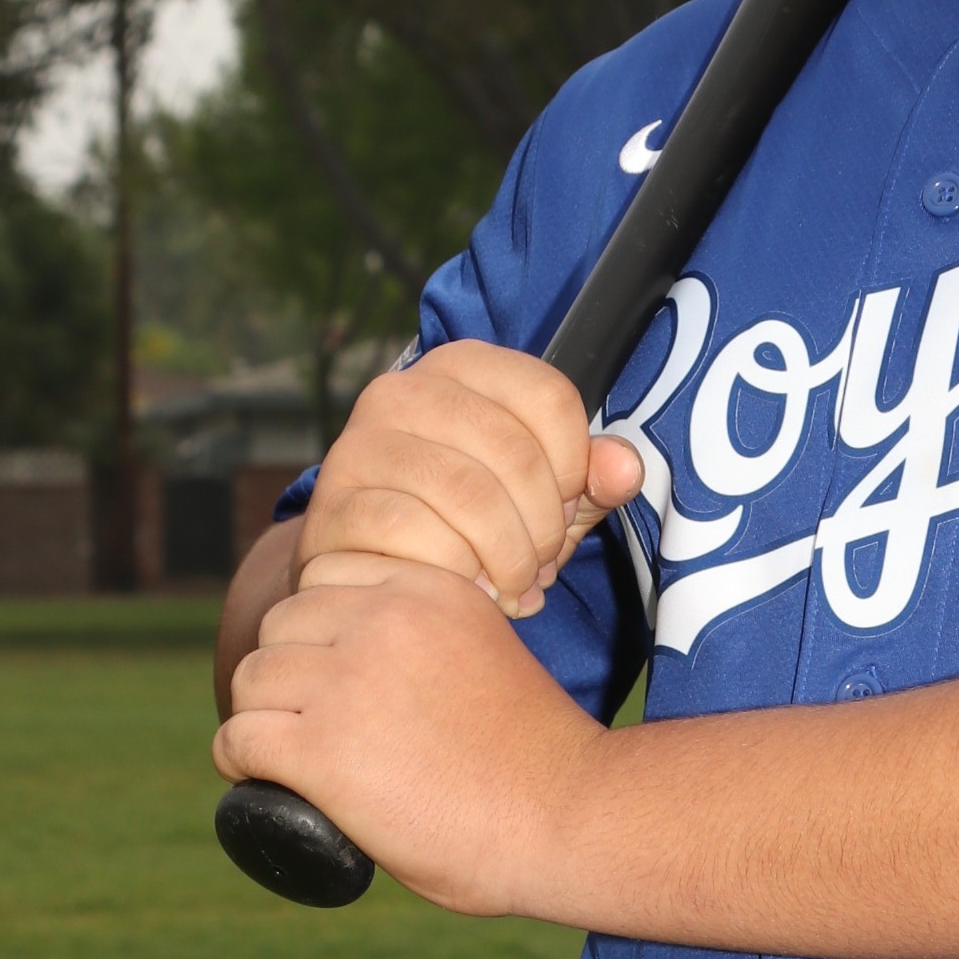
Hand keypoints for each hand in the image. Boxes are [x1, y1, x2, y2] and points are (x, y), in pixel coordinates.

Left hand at [212, 556, 611, 917]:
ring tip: (287, 756)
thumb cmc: (538, 757)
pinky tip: (263, 781)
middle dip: (287, 673)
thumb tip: (373, 669)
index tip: (336, 676)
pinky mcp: (321, 749)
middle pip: (281, 625)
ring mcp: (347, 682)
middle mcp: (382, 620)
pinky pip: (239, 739)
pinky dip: (240, 764)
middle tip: (309, 724)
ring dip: (261, 717)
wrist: (572, 818)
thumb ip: (428, 642)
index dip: (321, 628)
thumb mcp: (484, 653)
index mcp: (428, 589)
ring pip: (251, 679)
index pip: (325, 577)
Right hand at [302, 340, 641, 611]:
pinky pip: (416, 535)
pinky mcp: (334, 504)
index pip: (549, 397)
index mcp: (462, 367)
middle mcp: (403, 391)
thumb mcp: (543, 495)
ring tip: (514, 584)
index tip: (567, 506)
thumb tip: (624, 468)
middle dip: (544, 525)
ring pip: (469, 495)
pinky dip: (457, 573)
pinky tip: (468, 592)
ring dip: (508, 557)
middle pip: (515, 452)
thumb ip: (591, 478)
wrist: (372, 569)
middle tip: (543, 564)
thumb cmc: (469, 524)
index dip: (575, 465)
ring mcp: (361, 445)